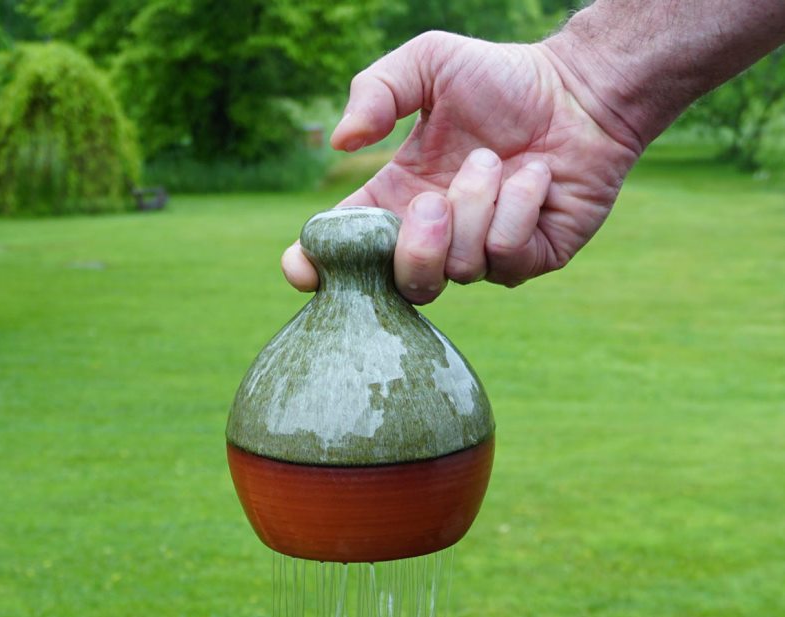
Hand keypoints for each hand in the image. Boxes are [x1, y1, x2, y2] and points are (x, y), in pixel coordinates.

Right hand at [282, 31, 641, 300]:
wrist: (581, 92)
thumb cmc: (503, 79)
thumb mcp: (429, 63)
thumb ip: (377, 89)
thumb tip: (340, 141)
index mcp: (399, 202)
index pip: (345, 252)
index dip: (317, 269)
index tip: (304, 268)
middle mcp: (435, 239)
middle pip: (403, 285)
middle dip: (415, 245)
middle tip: (434, 198)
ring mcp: (480, 257)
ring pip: (457, 268)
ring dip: (476, 204)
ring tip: (498, 161)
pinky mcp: (527, 262)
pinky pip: (504, 256)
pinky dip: (518, 207)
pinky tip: (536, 176)